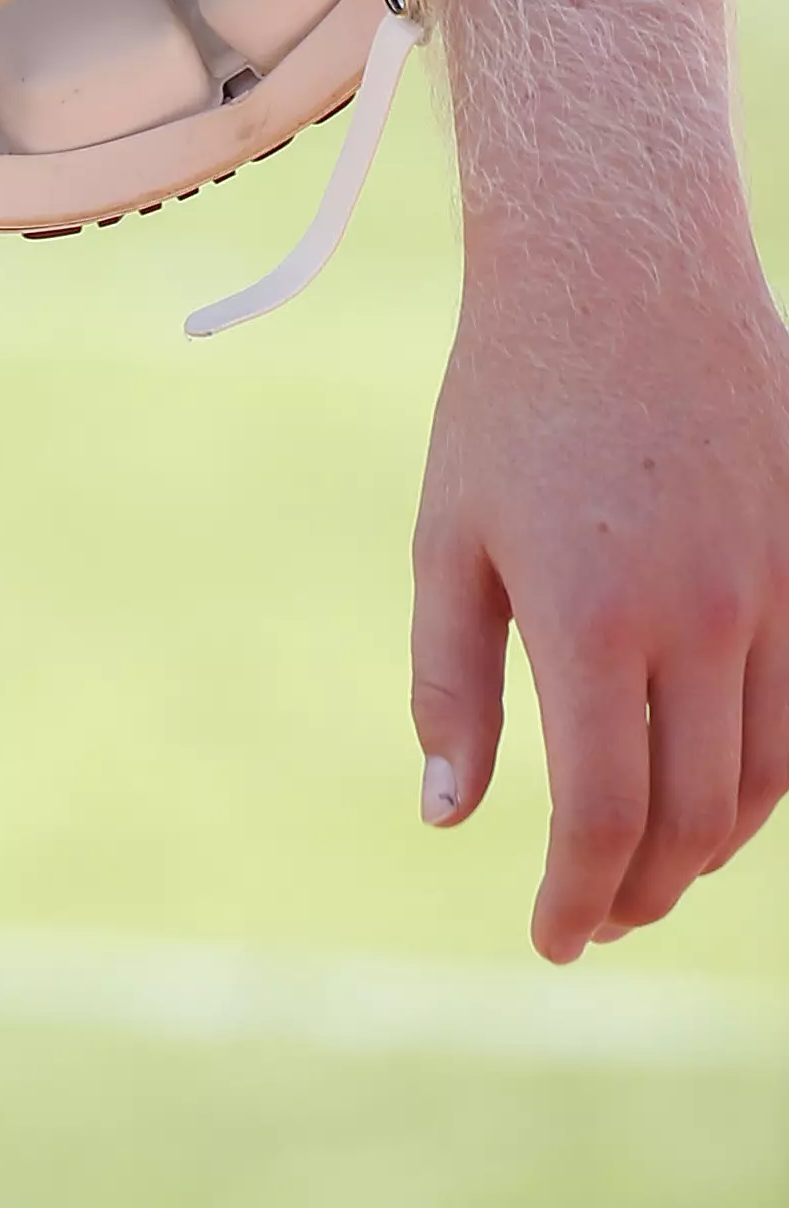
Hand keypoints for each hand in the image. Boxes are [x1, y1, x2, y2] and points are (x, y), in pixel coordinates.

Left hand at [412, 246, 788, 956]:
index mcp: (592, 617)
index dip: (580, 899)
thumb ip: (451, 681)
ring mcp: (771, 592)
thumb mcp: (450, 534)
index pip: (604, 818)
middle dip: (641, 891)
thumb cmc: (513, 398)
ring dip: (708, 850)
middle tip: (596, 920)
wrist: (622, 268)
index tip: (551, 940)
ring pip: (764, 782)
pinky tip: (711, 791)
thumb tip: (452, 815)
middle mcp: (699, 619)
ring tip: (648, 872)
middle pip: (691, 820)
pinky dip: (761, 780)